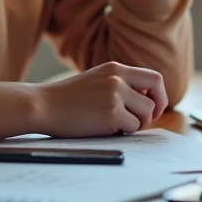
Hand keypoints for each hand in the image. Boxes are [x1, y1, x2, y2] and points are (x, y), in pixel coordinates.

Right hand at [32, 62, 167, 136]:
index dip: (159, 94)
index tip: (153, 107)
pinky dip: (122, 132)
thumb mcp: (96, 80)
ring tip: (113, 124)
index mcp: (115, 69)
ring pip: (145, 115)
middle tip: (143, 121)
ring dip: (134, 124)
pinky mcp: (111, 113)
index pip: (154, 77)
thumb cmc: (67, 99)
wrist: (42, 105)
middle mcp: (118, 78)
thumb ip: (119, 84)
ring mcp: (115, 95)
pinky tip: (104, 128)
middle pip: (155, 96)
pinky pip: (132, 127)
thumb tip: (146, 100)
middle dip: (154, 111)